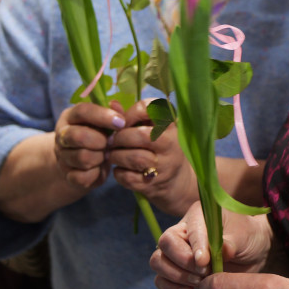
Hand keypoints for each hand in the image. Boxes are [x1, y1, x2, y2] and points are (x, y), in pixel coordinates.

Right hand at [53, 101, 125, 189]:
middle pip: (78, 136)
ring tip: (105, 154)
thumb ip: (112, 111)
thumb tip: (115, 104)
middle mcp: (62, 135)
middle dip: (100, 140)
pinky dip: (96, 174)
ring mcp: (62, 156)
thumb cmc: (98, 134)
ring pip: (83, 158)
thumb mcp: (104, 120)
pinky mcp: (67, 175)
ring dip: (100, 157)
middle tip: (110, 142)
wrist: (82, 161)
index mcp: (70, 116)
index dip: (103, 116)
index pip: (83, 111)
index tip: (121, 122)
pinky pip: (83, 177)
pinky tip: (99, 167)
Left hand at [108, 99, 197, 214]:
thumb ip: (132, 116)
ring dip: (116, 156)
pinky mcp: (154, 185)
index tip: (121, 123)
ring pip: (134, 158)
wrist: (177, 181)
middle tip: (111, 141)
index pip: (149, 109)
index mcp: (170, 124)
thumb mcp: (151, 129)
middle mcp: (171, 143)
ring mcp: (165, 166)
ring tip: (112, 155)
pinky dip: (118, 173)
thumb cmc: (159, 148)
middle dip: (119, 138)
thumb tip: (112, 104)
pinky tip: (119, 169)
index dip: (129, 114)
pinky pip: (128, 177)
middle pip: (140, 136)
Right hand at [151, 202, 272, 288]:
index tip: (204, 262)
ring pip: (158, 261)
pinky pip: (161, 279)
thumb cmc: (247, 235)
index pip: (188, 229)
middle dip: (182, 262)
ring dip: (175, 276)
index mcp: (198, 215)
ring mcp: (177, 250)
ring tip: (199, 282)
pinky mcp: (177, 269)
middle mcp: (183, 230)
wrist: (251, 250)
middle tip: (204, 272)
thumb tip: (223, 250)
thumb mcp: (244, 235)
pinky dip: (171, 288)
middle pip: (165, 243)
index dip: (194, 247)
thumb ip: (231, 242)